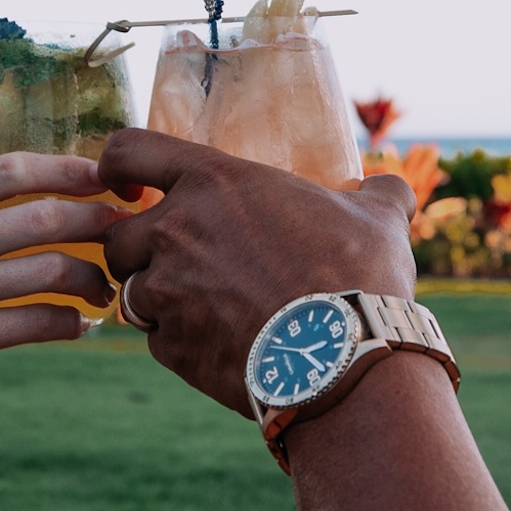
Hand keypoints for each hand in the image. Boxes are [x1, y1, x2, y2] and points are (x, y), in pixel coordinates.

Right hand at [0, 153, 119, 421]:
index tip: (109, 178)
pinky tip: (77, 326)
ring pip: (51, 271)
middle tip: (127, 234)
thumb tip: (20, 196)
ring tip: (106, 289)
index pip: (15, 169)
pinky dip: (69, 323)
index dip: (72, 169)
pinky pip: (35, 324)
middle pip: (46, 217)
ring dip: (93, 279)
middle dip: (100, 222)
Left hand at [95, 127, 419, 409]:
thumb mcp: (378, 220)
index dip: (116, 166)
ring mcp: (167, 293)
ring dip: (158, 301)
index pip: (128, 151)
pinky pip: (157, 342)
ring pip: (132, 294)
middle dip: (138, 252)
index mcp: (213, 183)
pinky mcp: (172, 348)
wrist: (344, 359)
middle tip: (177, 264)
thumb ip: (377, 194)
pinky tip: (222, 346)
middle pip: (117, 238)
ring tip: (207, 310)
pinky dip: (179, 343)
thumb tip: (394, 186)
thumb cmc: (358, 276)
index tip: (124, 184)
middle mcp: (175, 233)